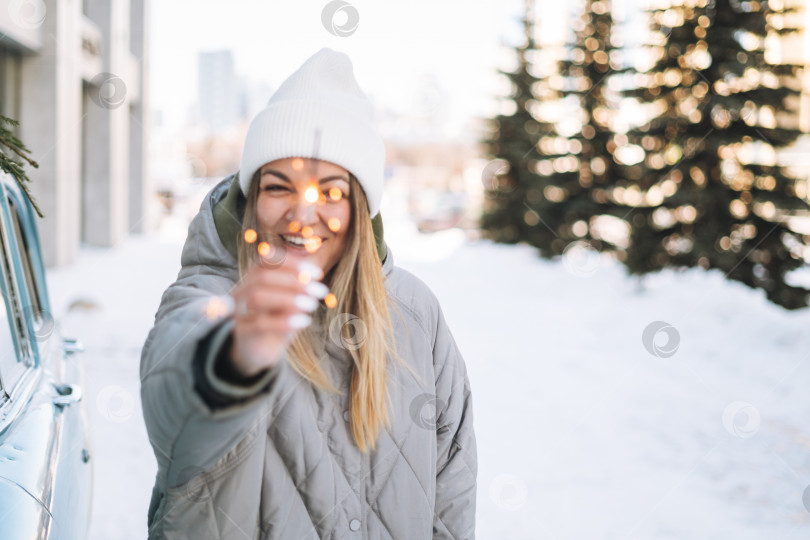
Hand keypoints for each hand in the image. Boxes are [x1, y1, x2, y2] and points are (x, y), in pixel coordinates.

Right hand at [229, 252, 327, 377]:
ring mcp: (240, 311)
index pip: (266, 259)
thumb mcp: (290, 302)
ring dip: (289, 299)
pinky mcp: (243, 332)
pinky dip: (285, 321)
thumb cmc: (277, 321)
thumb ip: (298, 289)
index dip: (292, 263)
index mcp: (254, 277)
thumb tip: (315, 278)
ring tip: (312, 305)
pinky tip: (304, 321)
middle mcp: (243, 291)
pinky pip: (260, 323)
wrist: (259, 351)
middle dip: (294, 282)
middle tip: (320, 291)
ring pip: (258, 297)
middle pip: (262, 277)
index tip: (317, 274)